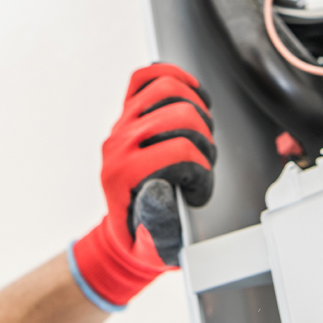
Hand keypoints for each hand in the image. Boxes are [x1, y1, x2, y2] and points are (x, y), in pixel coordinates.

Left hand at [70, 63, 215, 309]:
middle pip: (180, 115)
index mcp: (122, 175)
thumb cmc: (144, 238)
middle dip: (204, 139)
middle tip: (202, 163)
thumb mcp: (155, 246)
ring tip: (200, 134)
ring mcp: (122, 123)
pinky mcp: (128, 111)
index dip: (201, 173)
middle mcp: (118, 143)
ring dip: (196, 109)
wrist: (125, 230)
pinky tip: (191, 93)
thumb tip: (161, 187)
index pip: (179, 152)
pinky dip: (172, 76)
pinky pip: (146, 78)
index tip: (197, 192)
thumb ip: (159, 223)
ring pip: (167, 89)